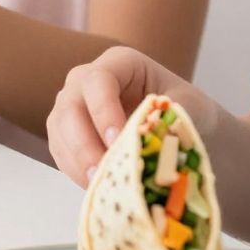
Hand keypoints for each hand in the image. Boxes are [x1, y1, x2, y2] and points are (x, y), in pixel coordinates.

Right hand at [48, 47, 211, 185]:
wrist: (174, 124)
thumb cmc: (183, 108)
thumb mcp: (190, 105)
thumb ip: (175, 116)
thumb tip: (155, 137)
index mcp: (118, 63)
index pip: (98, 81)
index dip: (103, 111)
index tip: (117, 140)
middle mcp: (84, 80)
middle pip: (70, 108)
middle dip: (84, 143)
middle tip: (104, 169)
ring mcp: (70, 105)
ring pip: (59, 131)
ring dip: (77, 161)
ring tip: (100, 184)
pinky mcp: (64, 133)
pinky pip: (60, 151)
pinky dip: (75, 171)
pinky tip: (97, 185)